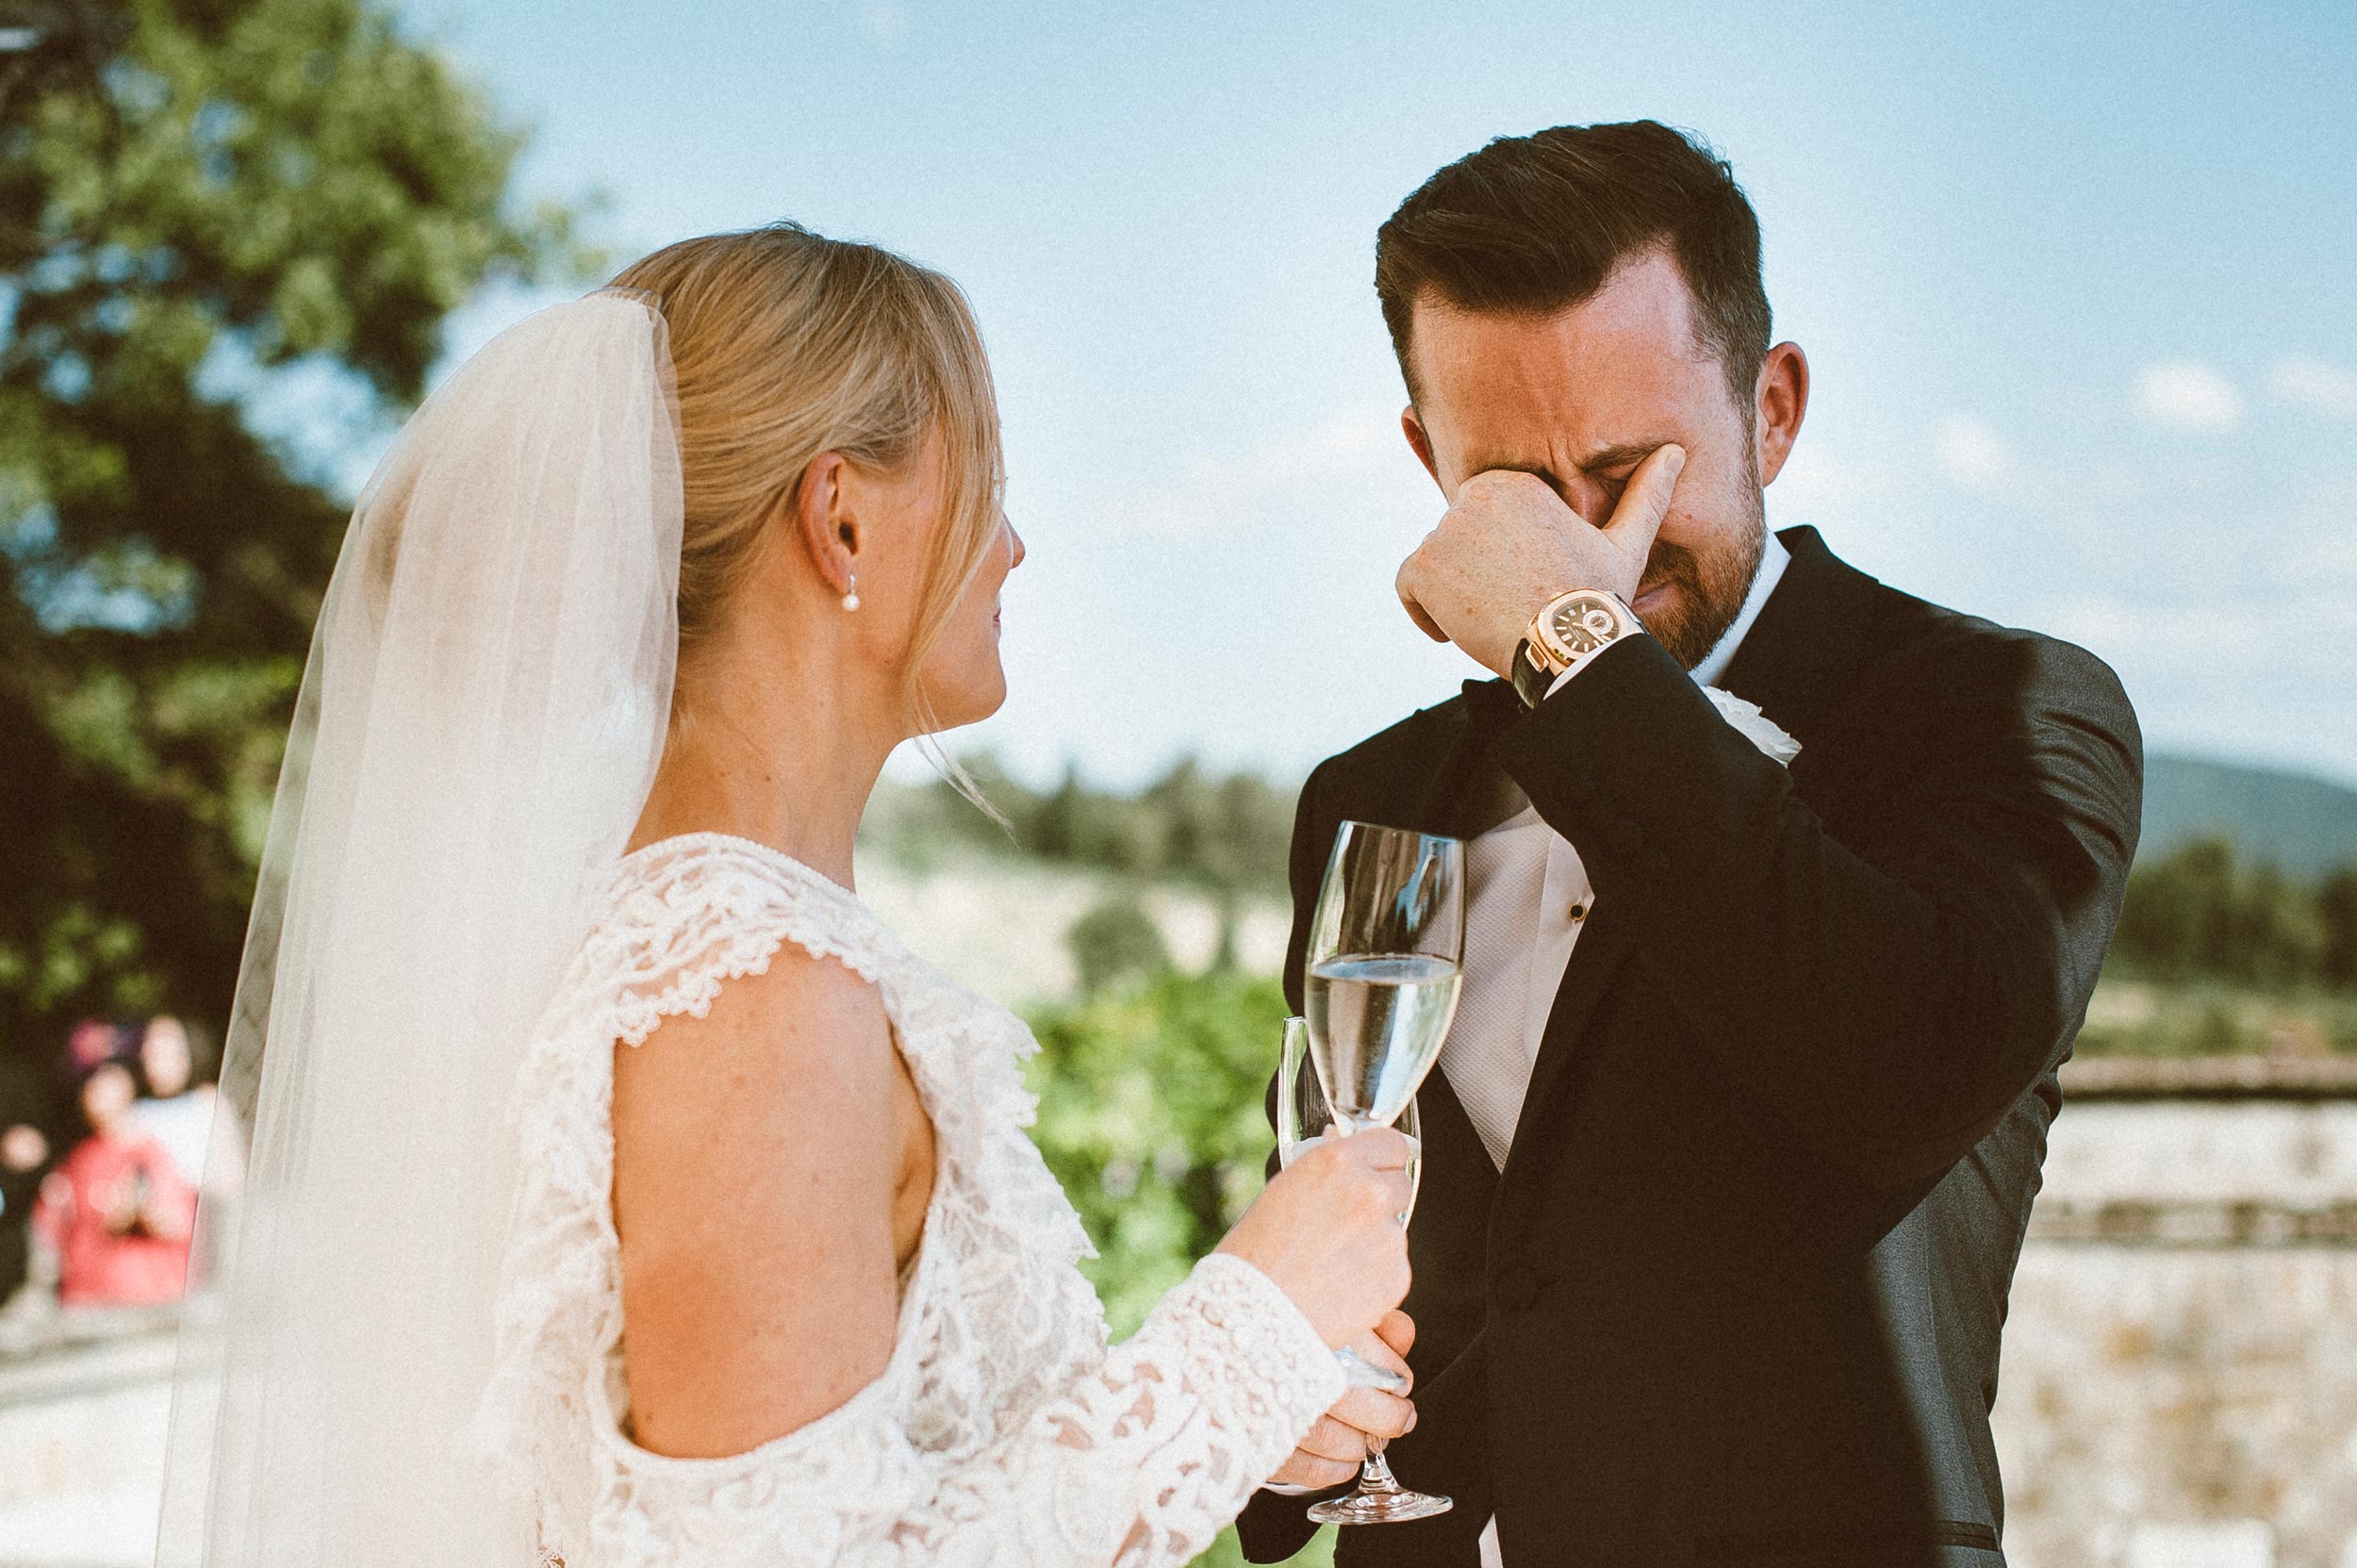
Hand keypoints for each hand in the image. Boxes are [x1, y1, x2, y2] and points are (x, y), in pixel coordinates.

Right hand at [1217, 1128, 1413, 1348]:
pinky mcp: (1397, 1275)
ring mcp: (1387, 1235)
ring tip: (1332, 1263)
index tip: (1376, 1170)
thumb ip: (1324, 1171)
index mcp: (1337, 1162)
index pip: (1391, 1144)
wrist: (1253, 1316)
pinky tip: (1341, 1284)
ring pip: (1395, 1229)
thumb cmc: (1254, 1256)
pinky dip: (1376, 1275)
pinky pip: (1394, 1266)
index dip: (1382, 1160)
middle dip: (1380, 1201)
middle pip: (1400, 1184)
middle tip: (1346, 1224)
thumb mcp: (1283, 1191)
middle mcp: (1369, 1192)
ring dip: (1375, 1240)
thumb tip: (1343, 1150)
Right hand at [1269, 1310, 1416, 1488]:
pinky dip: (1335, 1468)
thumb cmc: (1281, 1330)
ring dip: (1361, 1443)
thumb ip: (1370, 1321)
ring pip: (1333, 1440)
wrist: (1216, 1350)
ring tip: (1368, 1436)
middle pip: (1353, 1400)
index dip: (1396, 1375)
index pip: (1373, 1359)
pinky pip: (1308, 1469)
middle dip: (1388, 1415)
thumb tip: (1402, 1335)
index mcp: (1308, 1324)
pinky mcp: (1258, 1443)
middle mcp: (1285, 1365)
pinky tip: (1343, 1457)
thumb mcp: (1329, 1312)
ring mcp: (1268, 1407)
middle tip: (1399, 1415)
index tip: (1400, 1381)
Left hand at [1395, 443, 1685, 676]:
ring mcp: (1444, 531)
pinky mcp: (1421, 566)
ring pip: (1434, 565)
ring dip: (1454, 594)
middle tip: (1510, 604)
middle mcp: (1473, 496)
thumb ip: (1645, 494)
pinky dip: (1424, 613)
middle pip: (1457, 541)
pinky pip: (1407, 589)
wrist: (1568, 641)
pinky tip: (1460, 631)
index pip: (1481, 519)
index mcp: (1513, 483)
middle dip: (1475, 574)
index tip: (1523, 581)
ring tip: (1495, 617)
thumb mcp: (1625, 541)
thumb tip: (1675, 453)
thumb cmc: (1597, 595)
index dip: (1499, 555)